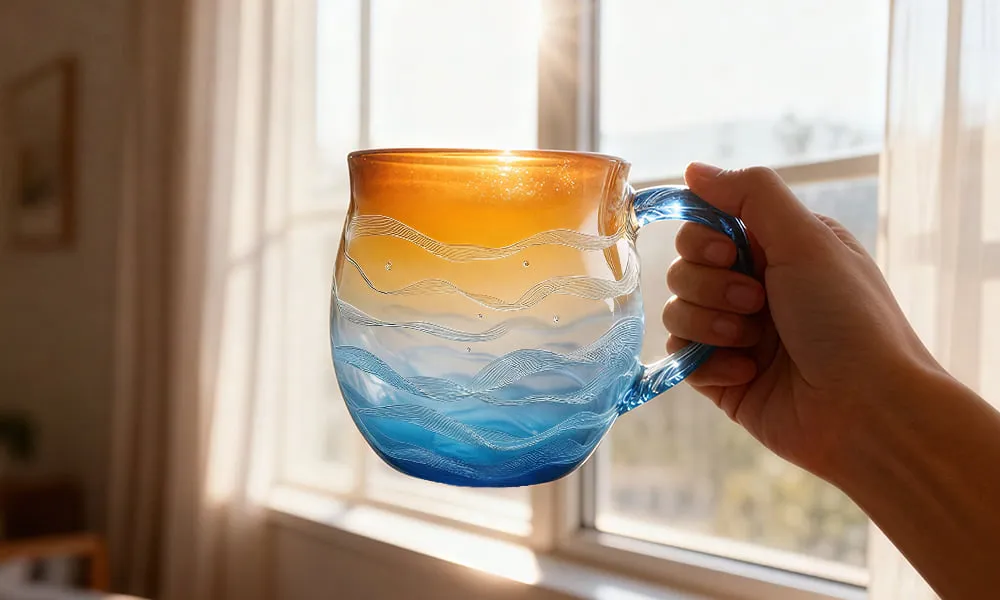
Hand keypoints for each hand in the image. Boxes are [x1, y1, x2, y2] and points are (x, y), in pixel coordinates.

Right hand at [663, 162, 941, 478]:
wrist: (867, 411)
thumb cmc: (848, 319)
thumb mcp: (808, 239)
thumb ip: (750, 194)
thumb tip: (693, 169)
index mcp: (778, 249)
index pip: (705, 226)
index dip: (703, 239)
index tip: (729, 253)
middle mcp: (754, 287)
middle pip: (682, 267)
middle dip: (710, 285)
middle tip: (756, 302)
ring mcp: (735, 334)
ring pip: (676, 311)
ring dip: (711, 324)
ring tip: (753, 343)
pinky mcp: (721, 377)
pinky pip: (681, 357)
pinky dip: (711, 363)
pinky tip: (749, 373)